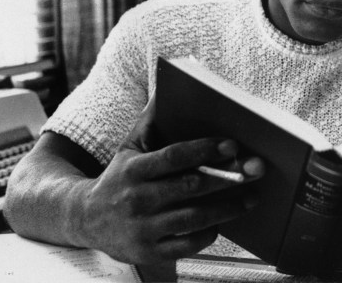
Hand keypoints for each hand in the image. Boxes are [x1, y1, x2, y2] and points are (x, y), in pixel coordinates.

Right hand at [77, 96, 264, 263]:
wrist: (85, 219)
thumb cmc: (119, 177)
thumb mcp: (129, 147)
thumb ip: (152, 121)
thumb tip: (170, 88)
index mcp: (133, 169)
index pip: (174, 157)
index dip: (204, 150)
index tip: (232, 145)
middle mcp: (136, 199)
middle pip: (190, 187)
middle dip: (227, 178)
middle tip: (255, 169)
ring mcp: (142, 229)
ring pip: (193, 218)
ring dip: (227, 207)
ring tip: (252, 197)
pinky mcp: (148, 252)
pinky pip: (186, 245)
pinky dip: (207, 234)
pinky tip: (221, 222)